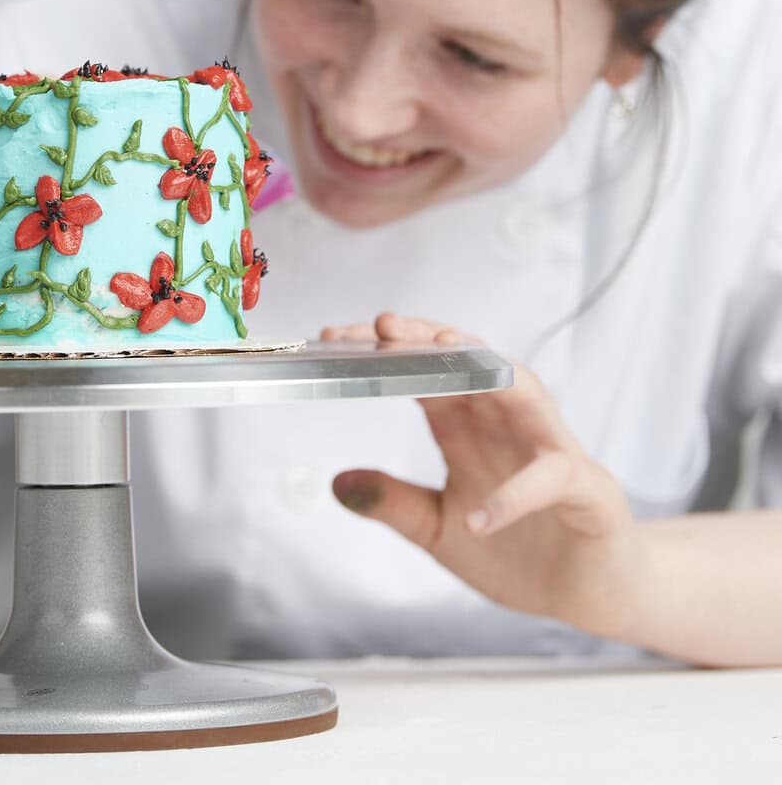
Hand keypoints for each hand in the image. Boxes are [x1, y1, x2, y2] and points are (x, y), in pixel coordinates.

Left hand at [324, 313, 643, 638]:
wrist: (587, 593)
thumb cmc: (517, 551)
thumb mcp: (438, 529)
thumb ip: (394, 504)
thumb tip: (336, 482)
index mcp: (467, 426)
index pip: (423, 371)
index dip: (384, 353)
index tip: (334, 339)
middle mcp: (507, 424)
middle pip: (468, 363)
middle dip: (426, 341)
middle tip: (381, 327)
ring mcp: (548, 449)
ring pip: (522, 391)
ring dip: (484, 372)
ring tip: (442, 357)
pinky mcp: (584, 488)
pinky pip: (550, 478)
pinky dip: (515, 494)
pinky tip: (480, 517)